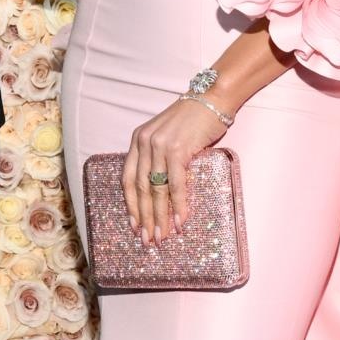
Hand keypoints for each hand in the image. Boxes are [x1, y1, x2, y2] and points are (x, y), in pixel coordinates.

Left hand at [121, 97, 229, 245]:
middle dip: (145, 218)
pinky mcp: (177, 150)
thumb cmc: (192, 120)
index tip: (135, 226)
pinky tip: (180, 221)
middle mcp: (144, 143)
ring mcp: (160, 146)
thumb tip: (160, 196)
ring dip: (160, 217)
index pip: (127, 179)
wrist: (212, 99)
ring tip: (163, 236)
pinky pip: (175, 185)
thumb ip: (158, 159)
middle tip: (148, 240)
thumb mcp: (166, 137)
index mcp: (138, 140)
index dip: (131, 205)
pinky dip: (178, 206)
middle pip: (140, 188)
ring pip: (156, 190)